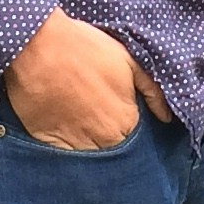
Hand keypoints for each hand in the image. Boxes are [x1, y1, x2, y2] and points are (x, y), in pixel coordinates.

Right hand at [4, 11, 171, 149]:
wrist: (37, 45)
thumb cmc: (84, 48)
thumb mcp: (128, 60)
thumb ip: (152, 91)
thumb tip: (167, 117)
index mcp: (125, 121)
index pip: (137, 142)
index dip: (130, 131)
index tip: (121, 120)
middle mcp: (103, 140)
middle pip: (113, 153)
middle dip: (112, 143)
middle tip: (101, 123)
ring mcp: (74, 145)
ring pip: (90, 159)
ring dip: (90, 149)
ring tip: (84, 128)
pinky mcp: (48, 143)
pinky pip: (64, 158)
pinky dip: (67, 151)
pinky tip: (66, 132)